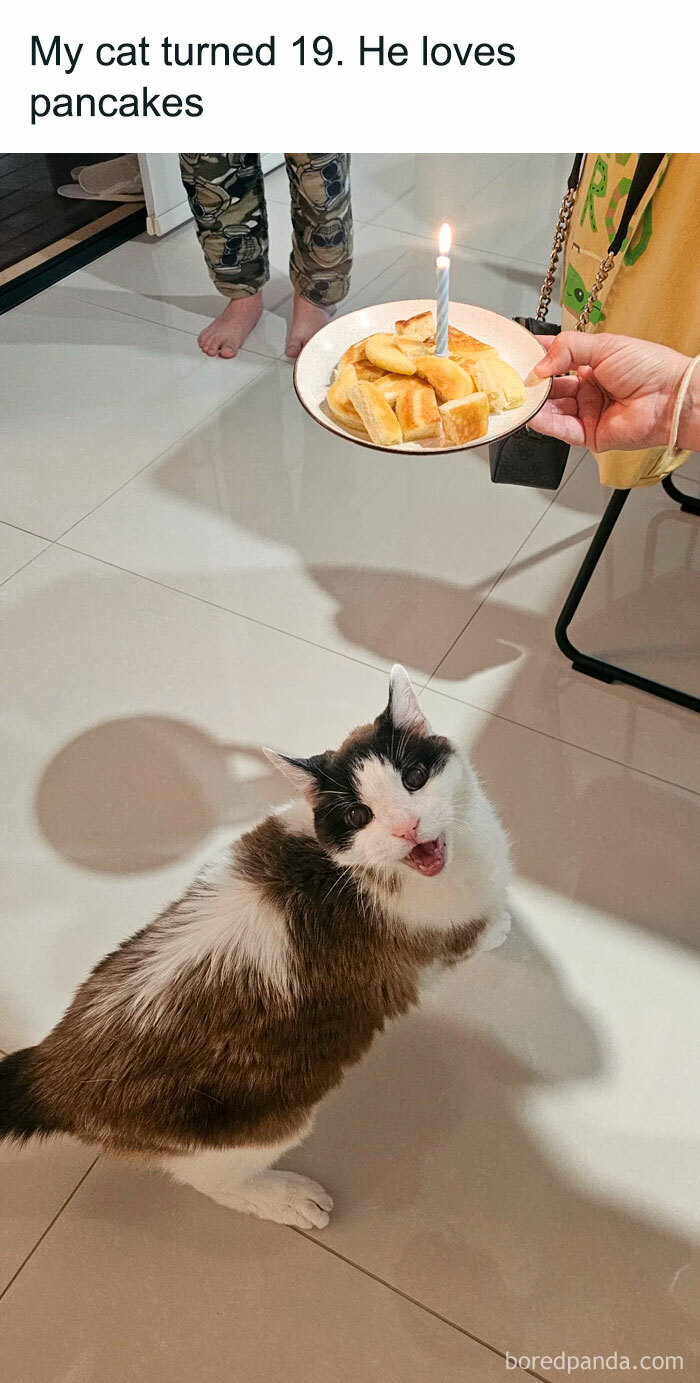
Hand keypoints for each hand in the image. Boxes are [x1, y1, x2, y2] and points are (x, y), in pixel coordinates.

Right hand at [530, 333, 691, 451]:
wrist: (670, 397)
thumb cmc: (650, 368)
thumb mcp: (605, 345)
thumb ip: (568, 348)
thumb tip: (541, 363)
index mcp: (594, 366)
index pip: (558, 361)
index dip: (539, 358)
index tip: (520, 354)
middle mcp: (589, 391)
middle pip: (552, 389)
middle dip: (534, 384)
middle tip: (516, 379)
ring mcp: (589, 413)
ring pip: (553, 410)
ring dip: (536, 404)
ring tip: (521, 397)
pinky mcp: (590, 435)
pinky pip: (561, 430)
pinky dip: (545, 423)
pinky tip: (533, 414)